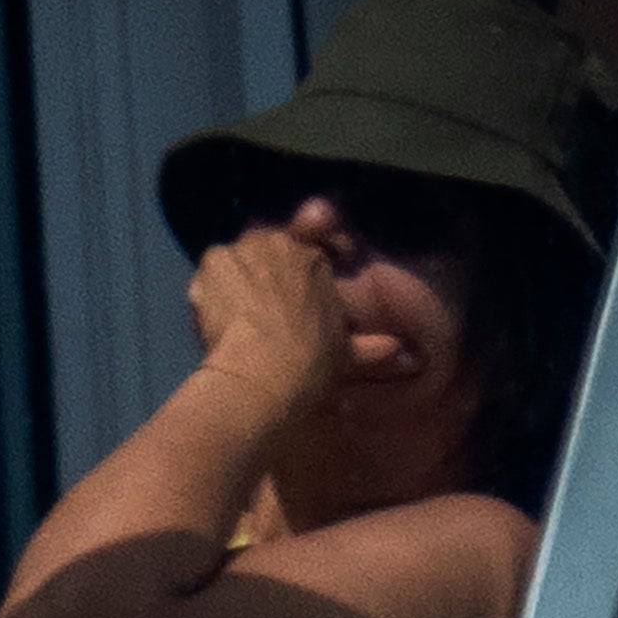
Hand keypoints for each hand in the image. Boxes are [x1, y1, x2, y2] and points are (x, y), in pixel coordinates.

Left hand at [183, 214, 402, 423]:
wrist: (263, 373)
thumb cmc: (310, 362)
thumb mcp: (347, 355)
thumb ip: (374, 348)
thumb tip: (408, 357)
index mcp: (313, 258)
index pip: (305, 251)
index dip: (297, 276)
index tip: (292, 300)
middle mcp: (279, 244)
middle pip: (265, 252)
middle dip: (263, 276)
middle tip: (261, 312)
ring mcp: (244, 249)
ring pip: (235, 261)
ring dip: (235, 282)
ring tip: (236, 320)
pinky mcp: (213, 262)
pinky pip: (209, 274)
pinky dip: (210, 293)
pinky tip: (216, 320)